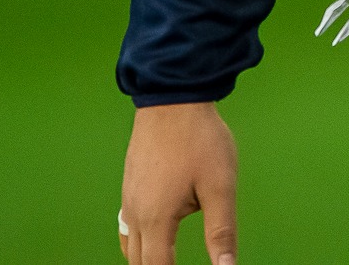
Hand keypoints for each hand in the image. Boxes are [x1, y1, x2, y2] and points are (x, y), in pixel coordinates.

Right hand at [120, 102, 238, 264]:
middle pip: (139, 262)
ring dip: (146, 259)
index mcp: (156, 219)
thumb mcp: (220, 186)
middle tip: (177, 264)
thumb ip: (221, 231)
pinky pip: (127, 226)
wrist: (172, 99)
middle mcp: (135, 213)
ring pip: (130, 246)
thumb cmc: (199, 140)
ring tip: (166, 261)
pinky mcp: (130, 185)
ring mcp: (128, 198)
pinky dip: (140, 241)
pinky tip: (156, 236)